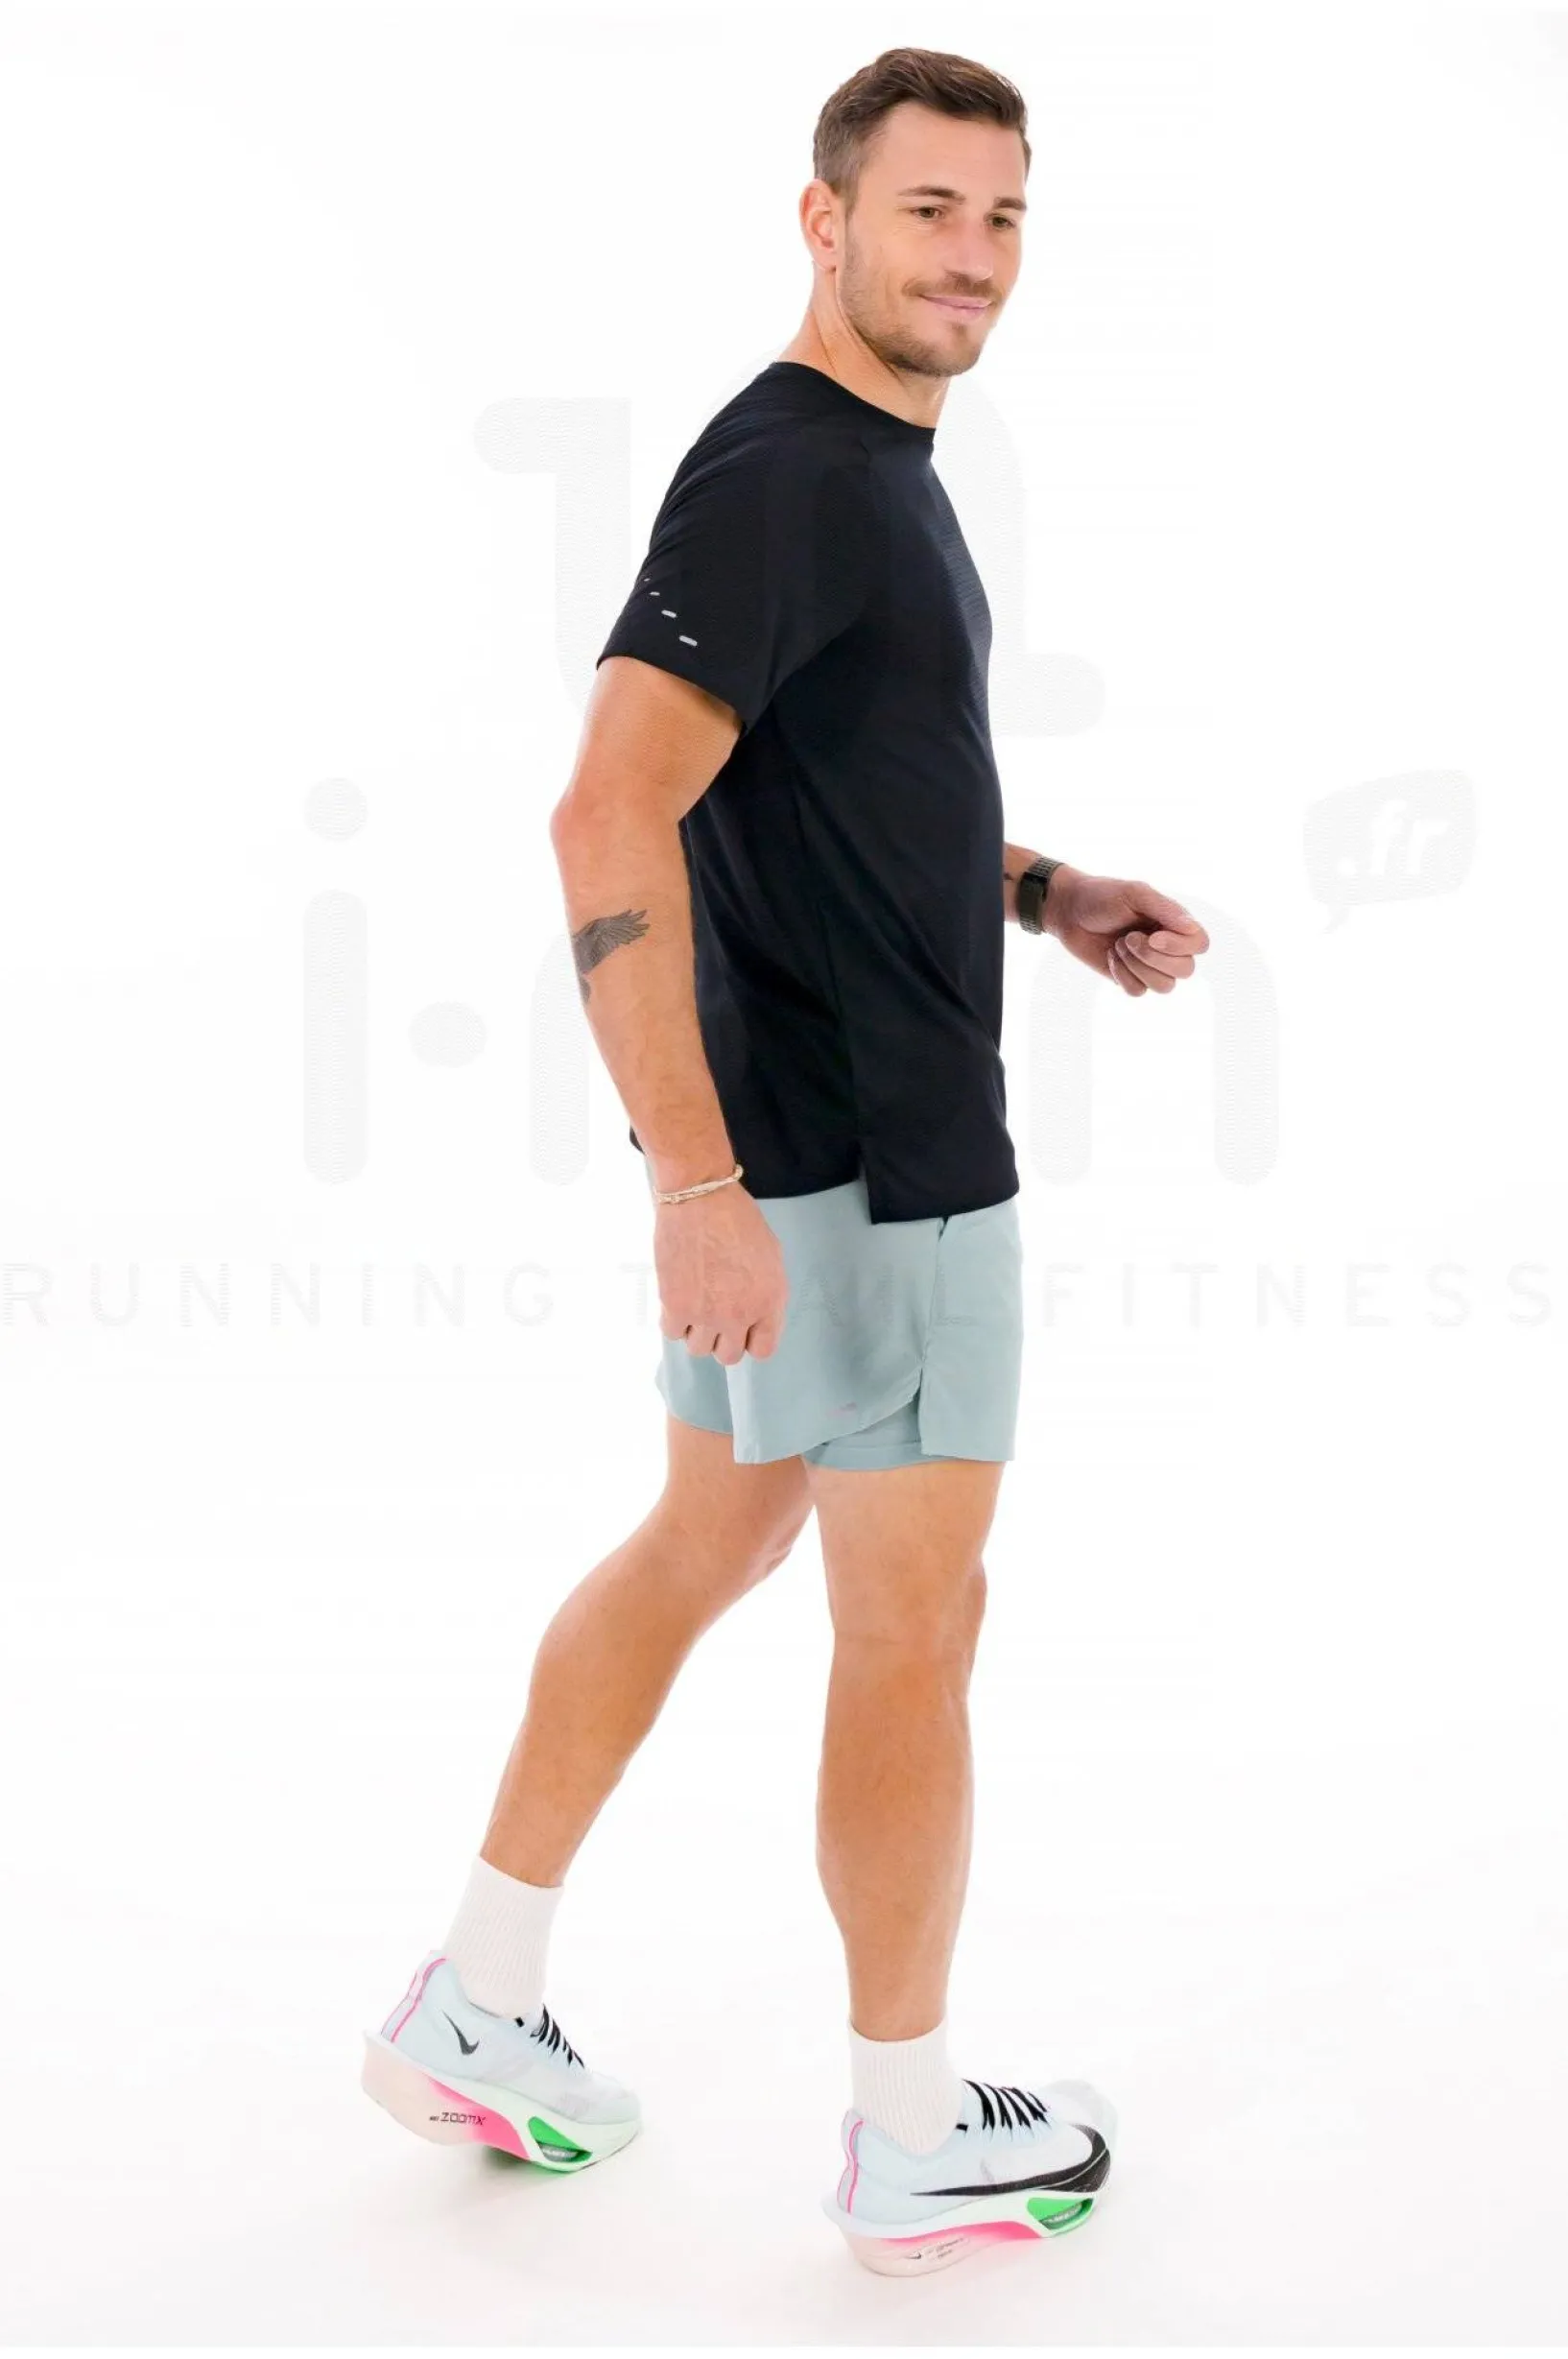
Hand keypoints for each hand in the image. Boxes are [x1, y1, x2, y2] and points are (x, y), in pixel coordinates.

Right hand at [655, 1182, 788, 1365]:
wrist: (701, 1198)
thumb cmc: (739, 1219)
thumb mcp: (771, 1257)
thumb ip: (767, 1293)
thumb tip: (756, 1316)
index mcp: (769, 1302)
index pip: (762, 1350)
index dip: (750, 1339)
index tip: (742, 1327)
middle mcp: (739, 1315)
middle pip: (729, 1356)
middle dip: (723, 1338)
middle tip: (716, 1314)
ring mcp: (706, 1314)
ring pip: (698, 1349)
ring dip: (697, 1332)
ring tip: (695, 1305)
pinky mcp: (675, 1305)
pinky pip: (673, 1333)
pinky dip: (674, 1321)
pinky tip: (678, 1301)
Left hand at [1047, 866, 1209, 995]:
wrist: (1069, 911)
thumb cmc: (1103, 896)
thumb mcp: (1135, 893)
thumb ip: (1166, 909)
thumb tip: (1192, 929)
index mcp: (1173, 923)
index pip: (1200, 944)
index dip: (1181, 947)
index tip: (1154, 936)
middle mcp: (1167, 946)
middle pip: (1185, 970)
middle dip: (1154, 958)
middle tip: (1128, 938)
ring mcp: (1148, 965)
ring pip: (1164, 986)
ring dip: (1138, 967)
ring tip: (1118, 945)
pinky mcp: (1128, 978)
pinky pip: (1139, 991)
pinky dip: (1123, 975)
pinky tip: (1110, 957)